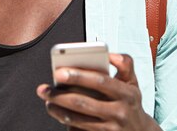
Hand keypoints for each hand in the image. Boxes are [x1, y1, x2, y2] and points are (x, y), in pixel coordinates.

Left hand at [36, 53, 159, 130]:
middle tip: (43, 89)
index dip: (79, 76)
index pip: (100, 81)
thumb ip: (125, 64)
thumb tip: (109, 53)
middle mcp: (120, 112)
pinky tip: (59, 114)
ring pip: (78, 120)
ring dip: (59, 110)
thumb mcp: (133, 82)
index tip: (59, 72)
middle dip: (60, 95)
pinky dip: (67, 123)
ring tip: (48, 101)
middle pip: (84, 103)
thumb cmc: (130, 102)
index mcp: (127, 93)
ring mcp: (112, 129)